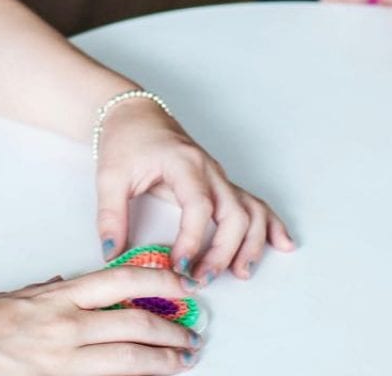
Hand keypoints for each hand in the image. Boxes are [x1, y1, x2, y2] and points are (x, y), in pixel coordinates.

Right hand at [0, 266, 200, 375]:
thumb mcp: (19, 293)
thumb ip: (52, 289)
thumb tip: (72, 282)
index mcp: (59, 295)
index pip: (121, 280)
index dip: (158, 282)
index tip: (181, 286)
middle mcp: (66, 326)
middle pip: (134, 323)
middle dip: (170, 330)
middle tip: (191, 335)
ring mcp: (63, 361)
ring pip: (127, 359)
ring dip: (161, 361)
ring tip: (181, 362)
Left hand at [94, 98, 293, 285]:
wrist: (135, 113)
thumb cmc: (126, 138)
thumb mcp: (109, 175)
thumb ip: (111, 216)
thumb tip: (113, 254)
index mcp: (183, 162)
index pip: (199, 205)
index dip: (193, 240)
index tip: (179, 265)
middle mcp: (208, 169)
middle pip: (234, 212)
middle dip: (224, 251)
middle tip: (201, 278)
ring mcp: (218, 176)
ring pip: (250, 210)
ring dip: (251, 244)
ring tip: (240, 273)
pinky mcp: (220, 183)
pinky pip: (252, 203)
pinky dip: (269, 224)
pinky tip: (282, 243)